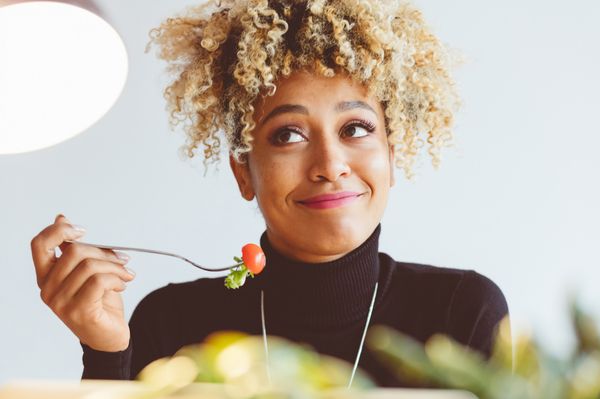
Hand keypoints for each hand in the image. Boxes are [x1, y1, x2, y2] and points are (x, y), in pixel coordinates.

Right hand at [31, 214, 135, 351]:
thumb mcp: (87, 271)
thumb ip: (73, 249)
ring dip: (116, 267)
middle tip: (122, 259)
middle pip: (74, 252)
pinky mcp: (79, 312)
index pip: (39, 244)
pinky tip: (123, 284)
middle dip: (104, 252)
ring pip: (90, 266)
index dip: (59, 231)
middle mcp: (48, 290)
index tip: (83, 231)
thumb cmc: (100, 302)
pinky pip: (99, 282)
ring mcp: (61, 303)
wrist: (110, 336)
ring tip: (126, 274)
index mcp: (46, 276)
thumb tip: (61, 218)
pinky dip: (117, 279)